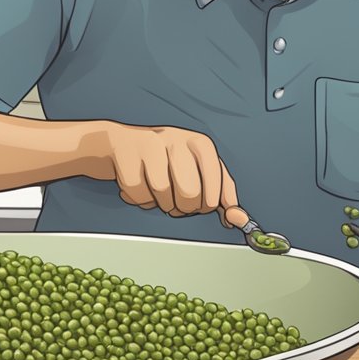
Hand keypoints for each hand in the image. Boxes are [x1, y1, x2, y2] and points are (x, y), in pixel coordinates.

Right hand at [86, 122, 244, 224]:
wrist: (119, 146)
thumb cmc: (163, 163)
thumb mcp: (197, 173)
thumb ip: (222, 195)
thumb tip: (239, 219)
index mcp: (200, 144)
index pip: (217, 188)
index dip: (207, 204)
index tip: (200, 203)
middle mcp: (178, 139)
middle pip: (191, 195)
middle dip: (182, 207)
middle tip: (175, 198)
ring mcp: (151, 144)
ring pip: (164, 195)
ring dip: (159, 203)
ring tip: (155, 189)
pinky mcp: (127, 153)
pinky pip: (138, 194)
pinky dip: (138, 199)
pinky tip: (137, 185)